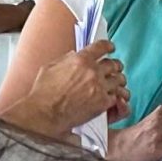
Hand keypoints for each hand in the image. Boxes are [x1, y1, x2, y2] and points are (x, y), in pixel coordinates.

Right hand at [4, 40, 127, 136]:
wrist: (45, 113)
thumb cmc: (43, 92)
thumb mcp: (50, 67)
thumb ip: (65, 59)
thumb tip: (74, 56)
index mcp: (80, 60)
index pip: (101, 47)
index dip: (108, 46)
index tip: (111, 48)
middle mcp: (93, 71)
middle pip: (113, 64)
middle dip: (116, 65)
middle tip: (116, 68)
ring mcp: (99, 87)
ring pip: (118, 80)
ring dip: (118, 81)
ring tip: (118, 83)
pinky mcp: (102, 103)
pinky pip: (116, 96)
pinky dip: (115, 96)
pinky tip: (114, 97)